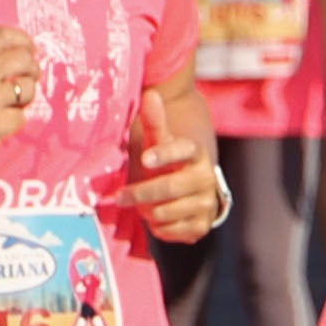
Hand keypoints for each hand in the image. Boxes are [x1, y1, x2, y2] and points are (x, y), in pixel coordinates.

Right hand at [0, 21, 45, 174]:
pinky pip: (21, 116)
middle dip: (32, 68)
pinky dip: (14, 120)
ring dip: (25, 96)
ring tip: (11, 101)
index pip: (4, 35)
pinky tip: (0, 120)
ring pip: (28, 88)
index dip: (24, 40)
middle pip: (23, 59)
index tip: (29, 50)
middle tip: (28, 77)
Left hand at [126, 119, 224, 246]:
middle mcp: (206, 177)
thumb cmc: (167, 163)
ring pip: (166, 211)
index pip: (182, 149)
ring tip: (145, 205)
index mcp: (196, 152)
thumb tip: (150, 94)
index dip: (164, 154)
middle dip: (140, 193)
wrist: (192, 192)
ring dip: (148, 211)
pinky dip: (158, 227)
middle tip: (119, 197)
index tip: (145, 159)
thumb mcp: (160, 142)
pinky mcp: (202, 225)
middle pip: (168, 187)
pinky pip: (170, 231)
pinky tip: (158, 218)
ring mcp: (206, 202)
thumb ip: (154, 121)